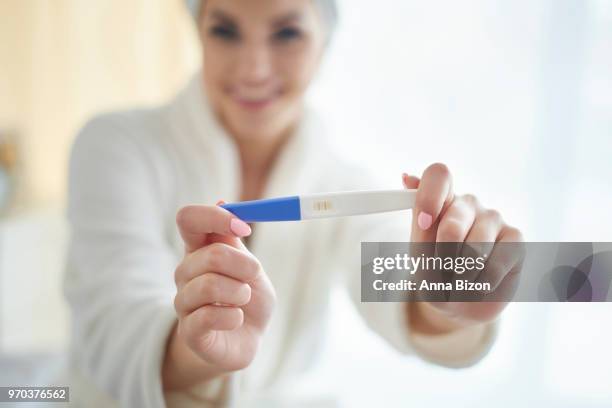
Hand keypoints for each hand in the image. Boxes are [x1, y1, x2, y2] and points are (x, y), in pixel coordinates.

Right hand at [163, 204, 275, 389]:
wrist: (247, 338)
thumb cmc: (248, 298)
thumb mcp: (249, 265)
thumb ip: (234, 239)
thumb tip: (222, 201)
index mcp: (198, 249)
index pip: (188, 219)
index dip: (215, 217)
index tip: (243, 228)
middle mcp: (185, 272)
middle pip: (208, 255)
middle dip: (243, 265)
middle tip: (253, 275)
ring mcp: (183, 302)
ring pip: (209, 285)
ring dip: (240, 292)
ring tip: (243, 299)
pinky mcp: (189, 332)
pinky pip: (210, 316)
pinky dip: (234, 316)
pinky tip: (236, 319)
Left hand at [402, 163, 523, 331]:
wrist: (460, 306)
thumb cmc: (436, 275)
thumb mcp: (418, 255)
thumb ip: (418, 223)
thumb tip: (407, 177)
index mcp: (441, 201)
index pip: (439, 176)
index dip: (430, 196)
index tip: (423, 224)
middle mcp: (468, 204)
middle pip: (453, 218)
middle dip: (441, 256)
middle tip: (439, 274)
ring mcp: (493, 219)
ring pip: (475, 247)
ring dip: (460, 275)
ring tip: (458, 282)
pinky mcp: (515, 239)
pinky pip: (496, 262)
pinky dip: (481, 283)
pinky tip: (479, 284)